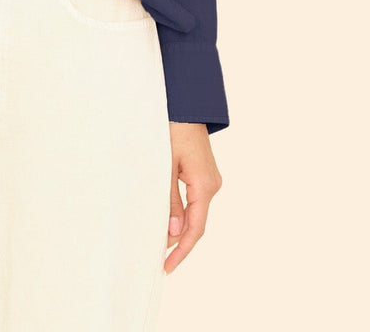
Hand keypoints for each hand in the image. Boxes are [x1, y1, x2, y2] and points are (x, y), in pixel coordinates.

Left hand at [164, 122, 221, 272]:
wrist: (186, 104)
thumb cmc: (174, 130)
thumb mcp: (166, 165)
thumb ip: (170, 199)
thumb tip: (174, 231)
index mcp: (204, 186)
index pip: (195, 228)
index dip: (181, 250)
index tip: (167, 266)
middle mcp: (212, 185)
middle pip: (196, 222)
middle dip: (178, 241)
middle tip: (157, 257)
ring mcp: (209, 178)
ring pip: (195, 211)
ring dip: (179, 225)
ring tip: (158, 240)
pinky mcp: (203, 172)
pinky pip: (194, 199)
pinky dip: (182, 211)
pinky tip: (167, 216)